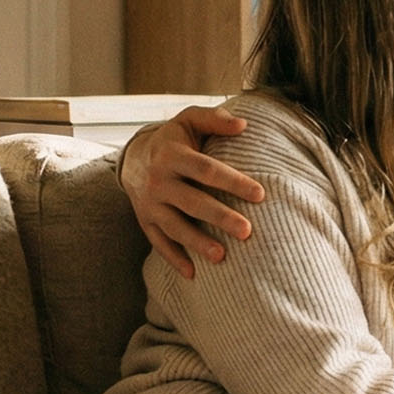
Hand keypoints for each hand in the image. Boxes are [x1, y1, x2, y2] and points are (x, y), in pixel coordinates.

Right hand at [118, 105, 264, 278]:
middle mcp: (158, 180)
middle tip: (247, 231)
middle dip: (220, 217)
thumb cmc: (174, 139)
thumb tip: (243, 124)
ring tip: (221, 256)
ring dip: (197, 243)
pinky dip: (174, 259)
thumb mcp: (189, 120)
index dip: (233, 182)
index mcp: (172, 154)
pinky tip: (192, 274)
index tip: (260, 194)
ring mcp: (150, 203)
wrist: (133, 157)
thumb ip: (214, 120)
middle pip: (192, 201)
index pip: (206, 170)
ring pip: (175, 226)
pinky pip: (158, 242)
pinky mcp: (145, 221)